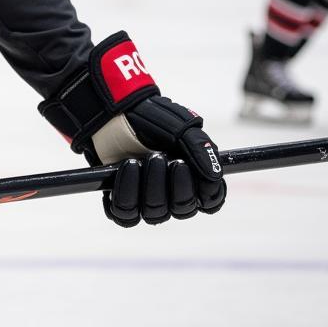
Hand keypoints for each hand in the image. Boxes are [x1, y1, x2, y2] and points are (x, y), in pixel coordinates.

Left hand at [91, 96, 226, 226]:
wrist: (113, 113)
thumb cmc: (151, 120)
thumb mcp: (181, 128)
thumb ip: (201, 149)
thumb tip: (215, 177)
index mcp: (193, 179)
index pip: (210, 202)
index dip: (206, 194)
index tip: (191, 170)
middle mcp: (172, 195)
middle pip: (183, 209)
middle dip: (172, 184)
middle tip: (160, 157)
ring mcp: (146, 201)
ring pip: (155, 214)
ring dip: (148, 186)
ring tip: (138, 160)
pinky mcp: (121, 203)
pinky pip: (126, 214)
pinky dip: (126, 191)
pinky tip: (127, 167)